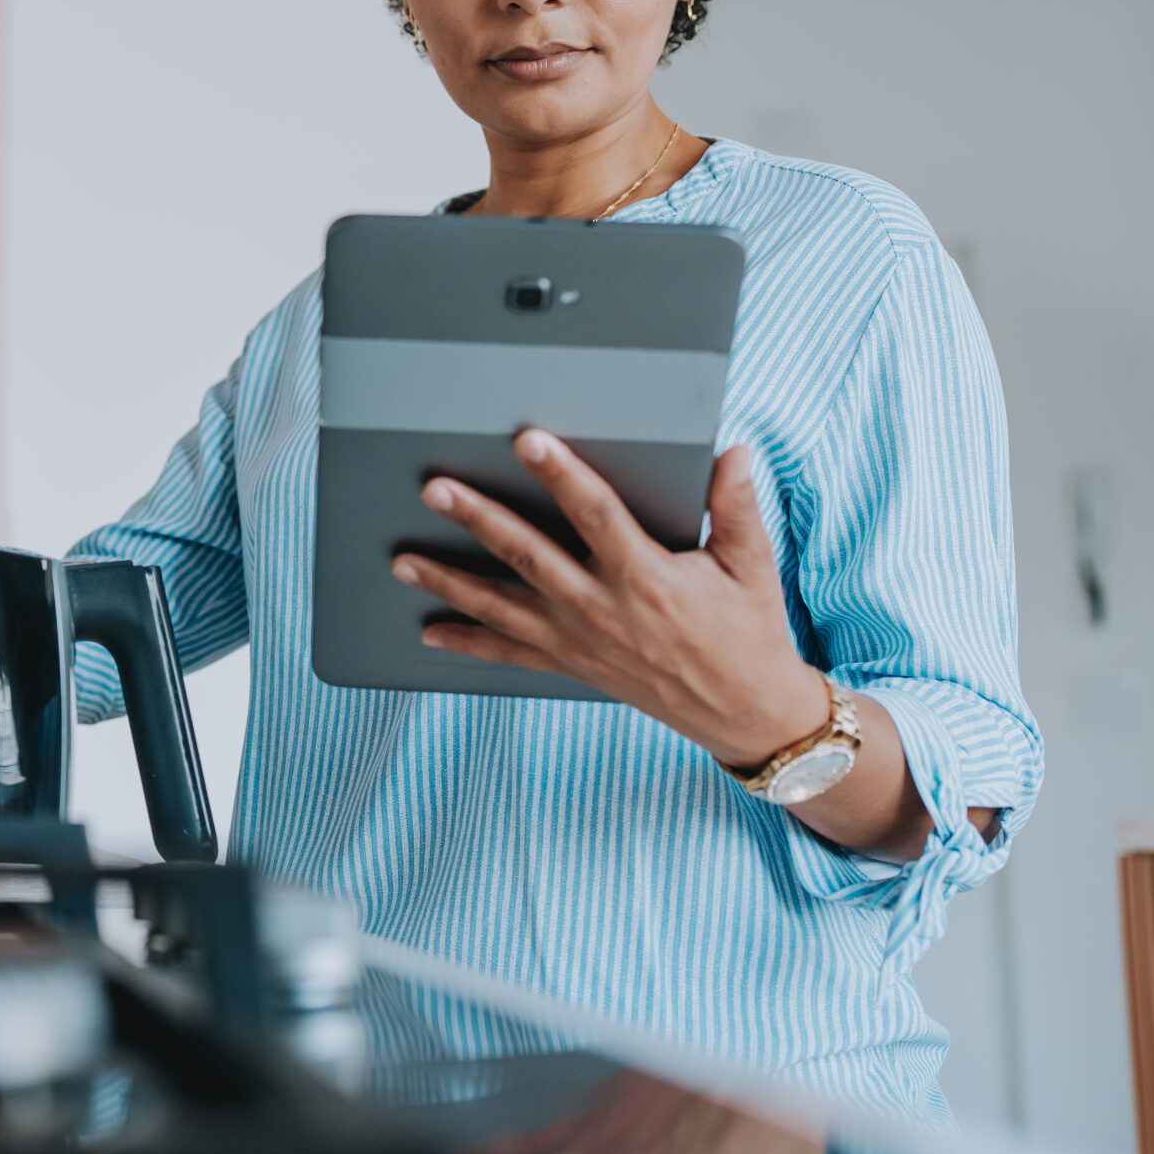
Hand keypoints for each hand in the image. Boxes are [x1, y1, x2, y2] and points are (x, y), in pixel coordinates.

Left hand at [390, 431, 822, 765]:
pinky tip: (429, 630)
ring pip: (502, 606)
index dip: (561, 475)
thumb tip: (733, 451)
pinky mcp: (572, 665)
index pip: (596, 514)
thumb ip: (736, 506)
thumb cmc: (748, 631)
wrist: (743, 712)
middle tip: (434, 489)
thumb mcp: (752, 566)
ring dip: (449, 582)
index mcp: (648, 576)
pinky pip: (509, 654)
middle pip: (528, 555)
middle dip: (478, 519)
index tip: (528, 441)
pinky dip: (467, 643)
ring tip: (402, 562)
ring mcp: (580, 641)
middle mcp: (603, 609)